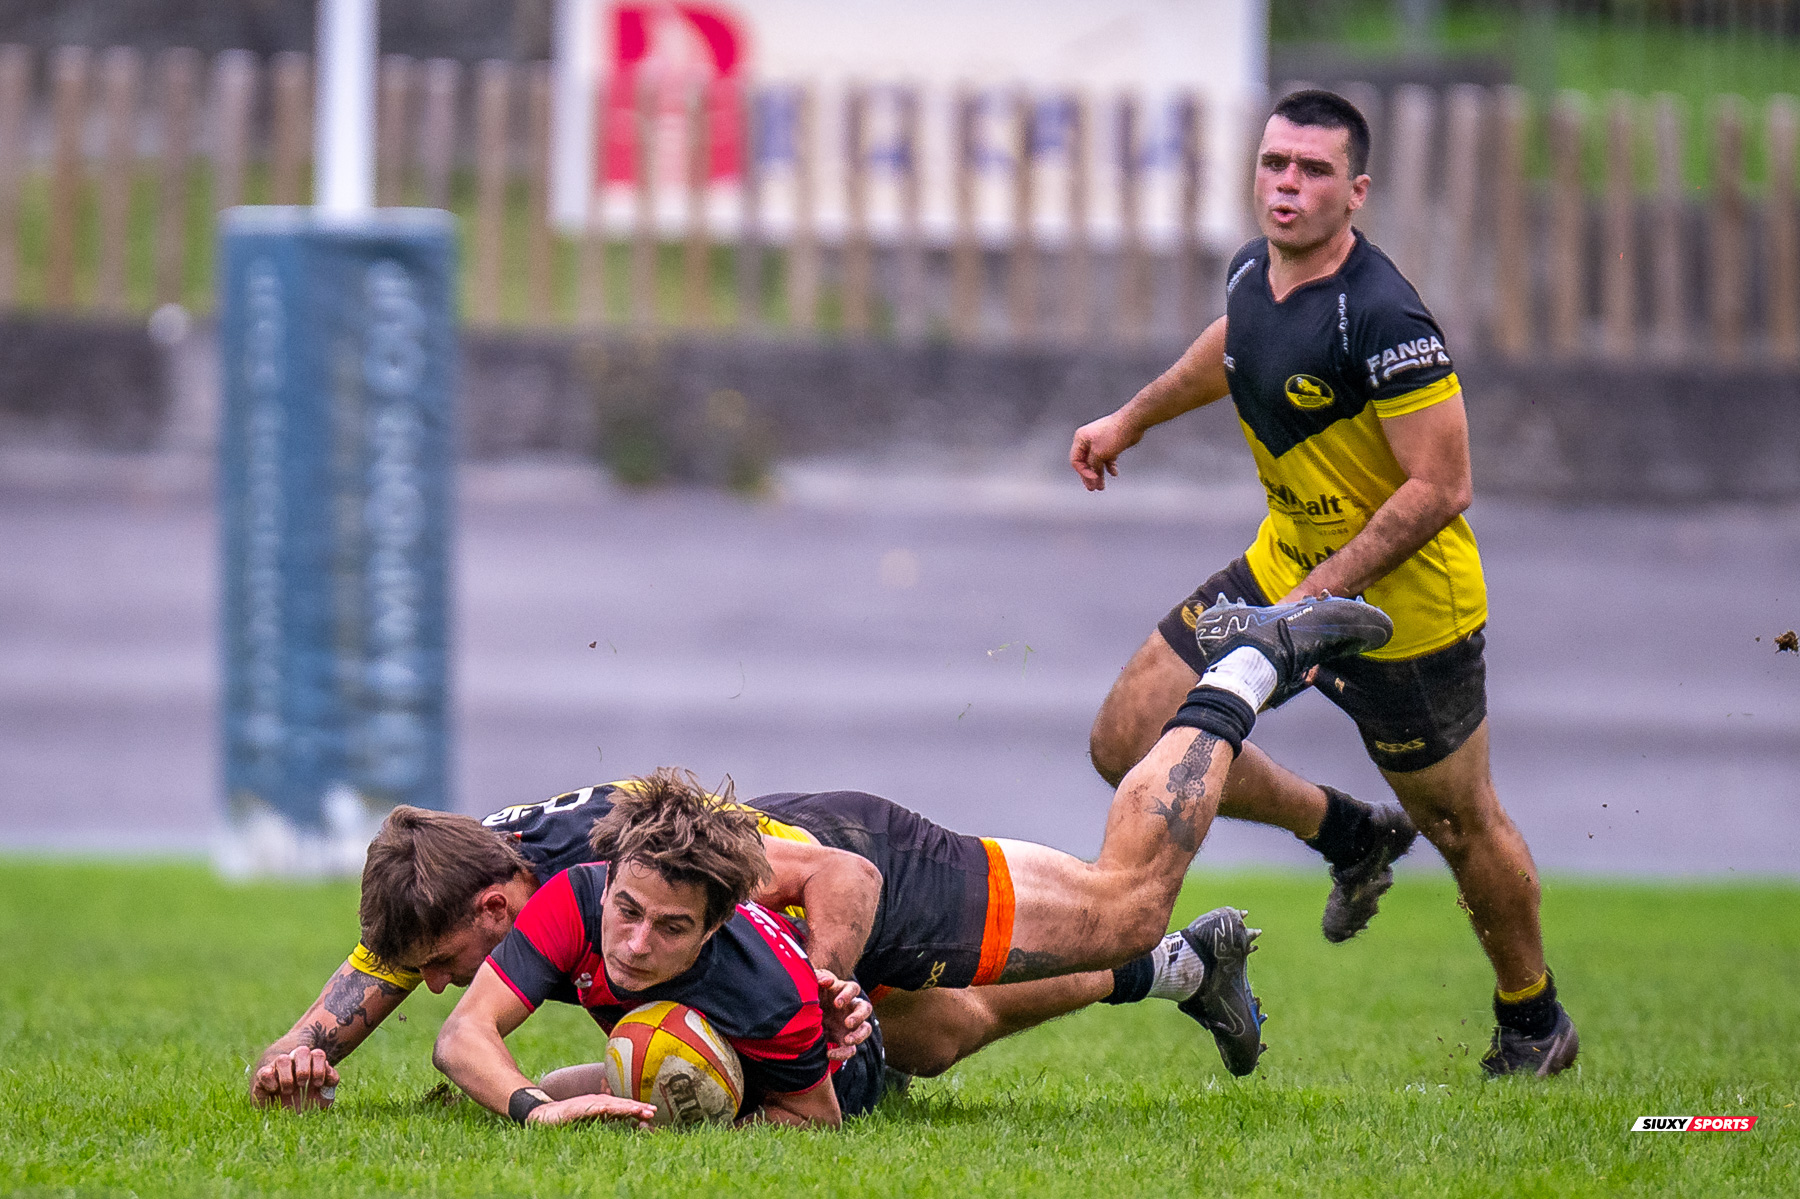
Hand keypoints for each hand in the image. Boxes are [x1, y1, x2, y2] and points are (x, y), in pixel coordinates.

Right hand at [250, 1047, 339, 1111]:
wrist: (285, 1114)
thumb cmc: (308, 1102)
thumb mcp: (324, 1096)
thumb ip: (330, 1083)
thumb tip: (330, 1076)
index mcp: (312, 1064)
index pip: (318, 1054)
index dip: (320, 1067)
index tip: (318, 1084)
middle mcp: (295, 1062)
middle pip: (302, 1051)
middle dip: (304, 1069)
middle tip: (303, 1084)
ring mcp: (278, 1069)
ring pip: (282, 1059)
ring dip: (287, 1075)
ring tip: (289, 1090)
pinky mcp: (264, 1078)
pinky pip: (264, 1072)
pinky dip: (270, 1080)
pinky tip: (274, 1089)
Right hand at [526, 1093, 655, 1127]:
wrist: (545, 1115)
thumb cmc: (568, 1116)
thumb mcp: (590, 1116)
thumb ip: (604, 1115)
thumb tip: (620, 1116)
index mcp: (603, 1104)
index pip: (624, 1106)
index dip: (638, 1108)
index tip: (653, 1112)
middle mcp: (598, 1101)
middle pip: (621, 1104)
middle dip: (637, 1107)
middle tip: (653, 1111)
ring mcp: (588, 1104)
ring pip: (610, 1105)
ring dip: (625, 1107)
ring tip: (639, 1111)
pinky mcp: (578, 1109)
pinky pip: (592, 1109)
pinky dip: (603, 1109)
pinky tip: (610, 1110)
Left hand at [814, 968, 872, 1061]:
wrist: (803, 1013)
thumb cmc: (811, 993)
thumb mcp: (812, 983)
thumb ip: (819, 978)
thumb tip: (828, 981)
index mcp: (843, 992)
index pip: (853, 988)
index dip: (848, 995)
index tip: (837, 1003)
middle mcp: (850, 1007)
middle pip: (866, 1008)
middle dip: (859, 1016)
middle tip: (848, 1023)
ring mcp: (849, 1025)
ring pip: (865, 1029)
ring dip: (859, 1035)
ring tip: (847, 1040)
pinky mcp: (843, 1040)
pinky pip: (850, 1049)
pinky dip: (843, 1053)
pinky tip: (829, 1054)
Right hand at [1069, 412, 1141, 491]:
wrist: (1132, 422)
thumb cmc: (1114, 434)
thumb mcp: (1099, 453)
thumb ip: (1093, 465)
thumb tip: (1091, 476)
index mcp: (1081, 439)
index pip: (1075, 460)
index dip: (1083, 472)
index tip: (1093, 479)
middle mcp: (1088, 440)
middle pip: (1086, 463)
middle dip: (1090, 476)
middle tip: (1093, 488)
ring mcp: (1100, 442)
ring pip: (1097, 462)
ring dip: (1099, 474)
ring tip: (1102, 487)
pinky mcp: (1111, 444)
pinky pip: (1107, 458)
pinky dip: (1109, 466)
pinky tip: (1114, 473)